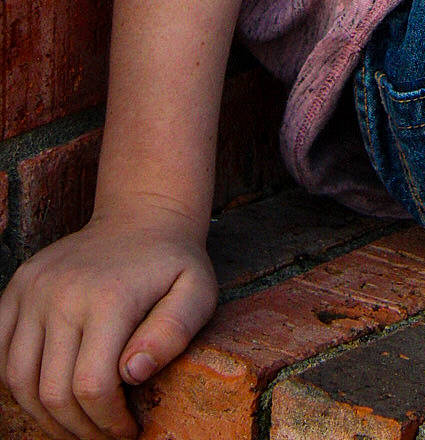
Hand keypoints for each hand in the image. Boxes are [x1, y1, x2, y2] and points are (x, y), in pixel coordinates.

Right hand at [0, 207, 216, 439]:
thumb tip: (133, 371)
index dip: (107, 422)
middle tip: (103, 434)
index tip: (128, 429)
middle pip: (52, 391)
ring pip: (17, 380)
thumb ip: (174, 332)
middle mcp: (61, 293)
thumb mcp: (197, 291)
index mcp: (108, 297)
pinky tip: (48, 391)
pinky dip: (16, 384)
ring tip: (76, 421)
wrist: (141, 215)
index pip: (91, 386)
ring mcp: (34, 289)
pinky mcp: (17, 287)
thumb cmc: (172, 263)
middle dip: (78, 428)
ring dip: (44, 415)